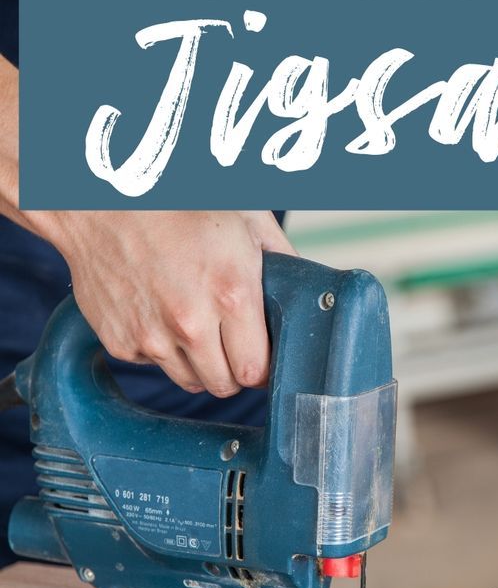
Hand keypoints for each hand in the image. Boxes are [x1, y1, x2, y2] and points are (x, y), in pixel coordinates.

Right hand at [37, 209, 294, 396]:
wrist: (100, 202)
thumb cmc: (175, 204)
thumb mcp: (245, 219)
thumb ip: (282, 259)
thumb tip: (307, 290)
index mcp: (231, 293)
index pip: (256, 371)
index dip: (262, 368)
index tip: (260, 356)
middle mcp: (191, 323)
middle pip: (224, 385)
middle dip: (233, 369)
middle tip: (229, 342)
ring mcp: (152, 337)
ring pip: (190, 381)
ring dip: (198, 363)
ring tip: (194, 324)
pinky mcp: (121, 343)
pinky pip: (153, 364)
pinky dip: (160, 348)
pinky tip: (159, 312)